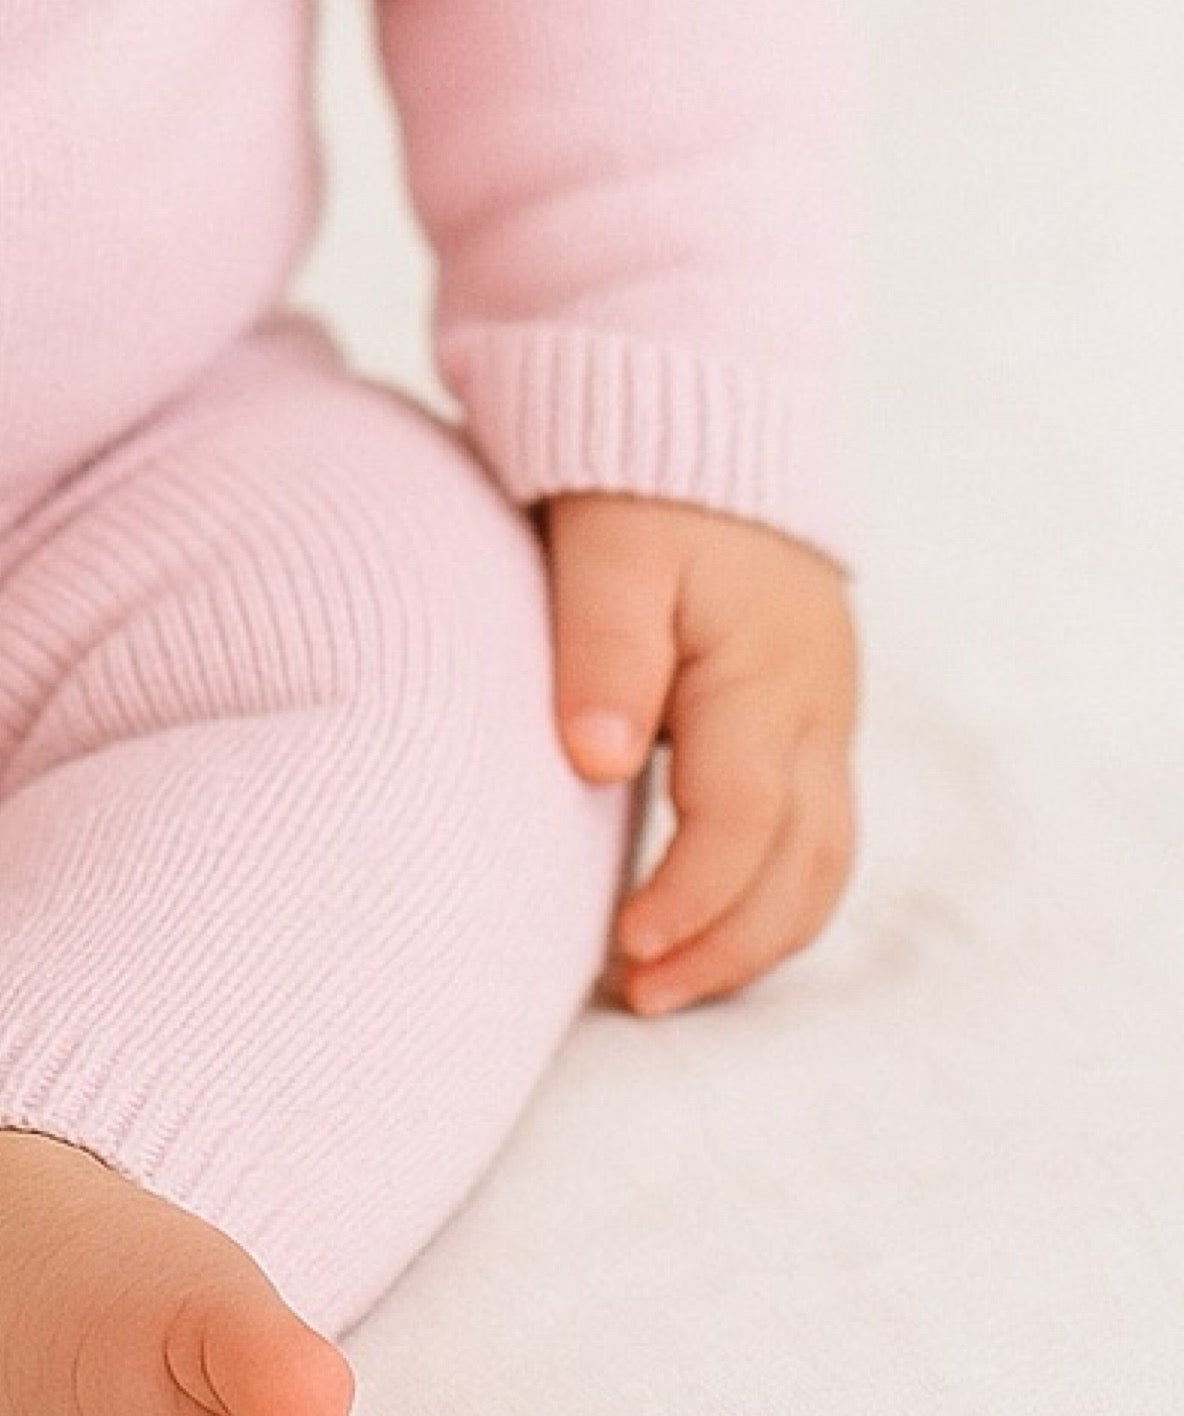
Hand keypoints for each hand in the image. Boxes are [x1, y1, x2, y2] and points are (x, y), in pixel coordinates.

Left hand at [542, 492, 857, 1013]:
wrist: (702, 419)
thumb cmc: (641, 485)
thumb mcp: (608, 551)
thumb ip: (602, 651)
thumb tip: (593, 761)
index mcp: (764, 677)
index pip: (742, 825)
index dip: (689, 901)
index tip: (626, 952)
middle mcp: (813, 711)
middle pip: (800, 869)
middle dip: (727, 949)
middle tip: (638, 996)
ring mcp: (822, 717)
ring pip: (820, 863)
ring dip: (752, 935)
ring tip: (662, 981)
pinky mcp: (808, 718)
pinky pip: (812, 832)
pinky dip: (765, 893)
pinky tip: (699, 918)